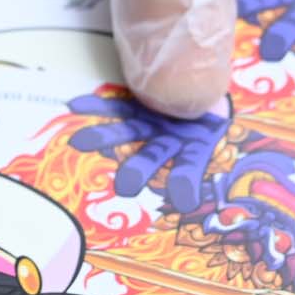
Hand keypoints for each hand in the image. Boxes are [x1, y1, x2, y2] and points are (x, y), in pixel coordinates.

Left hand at [66, 92, 228, 212]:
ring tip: (77, 142)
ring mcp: (152, 127)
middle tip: (125, 186)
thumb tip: (200, 154)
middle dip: (138, 169)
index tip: (185, 200)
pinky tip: (74, 105)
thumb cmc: (218, 119)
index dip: (184, 181)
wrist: (209, 94)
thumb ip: (209, 120)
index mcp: (194, 151)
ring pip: (128, 133)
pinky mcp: (140, 109)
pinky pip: (116, 107)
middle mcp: (168, 143)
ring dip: (104, 137)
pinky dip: (97, 107)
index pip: (188, 168)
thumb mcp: (221, 123)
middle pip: (151, 157)